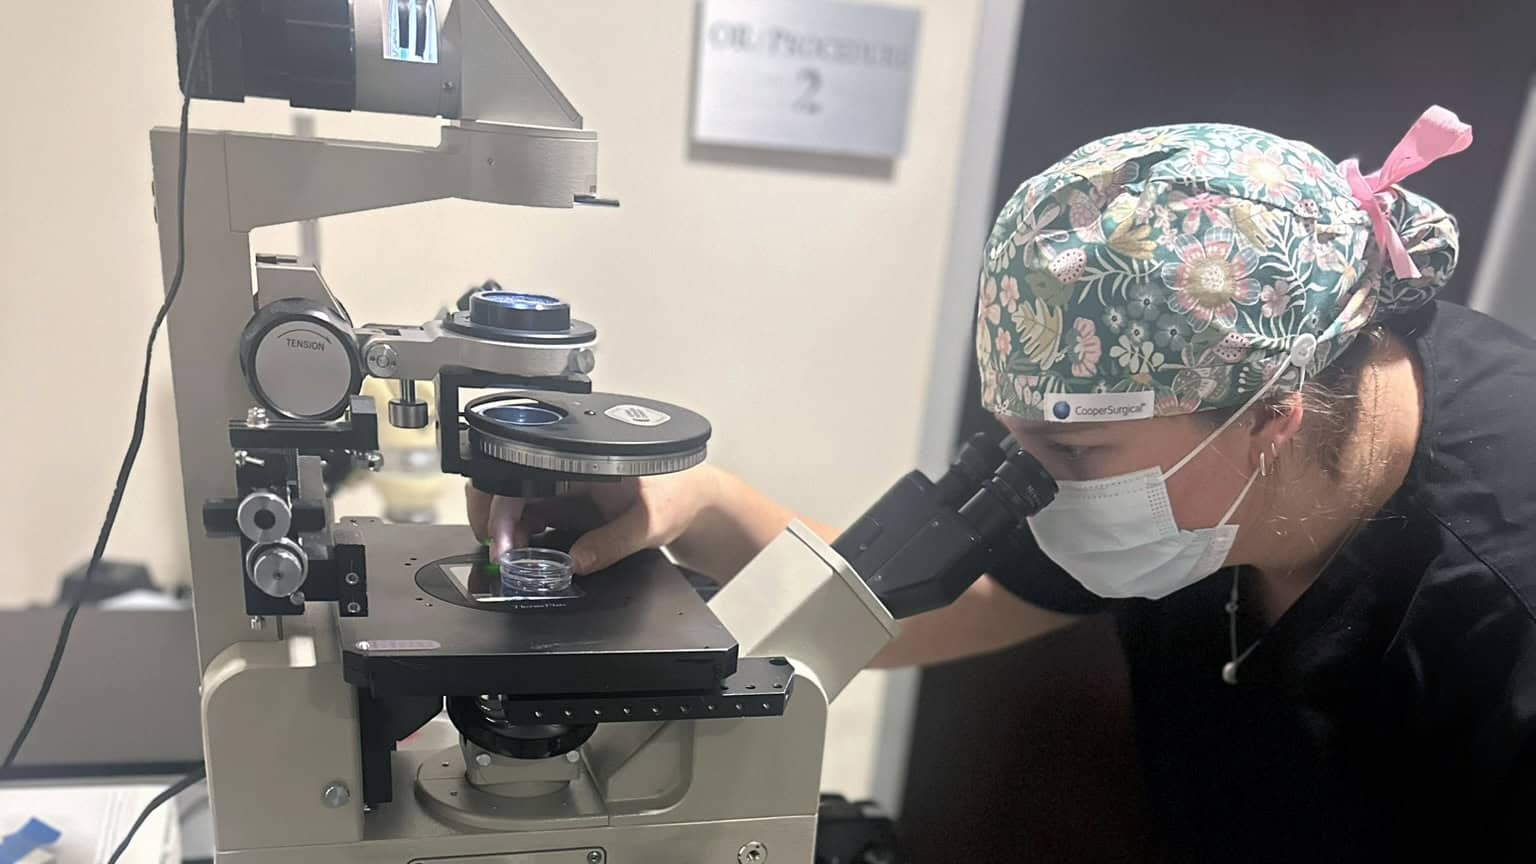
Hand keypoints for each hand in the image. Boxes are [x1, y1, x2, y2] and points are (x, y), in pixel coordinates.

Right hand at [466, 466, 721, 574]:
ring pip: (510, 500)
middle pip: (504, 483)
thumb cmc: (675, 494)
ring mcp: (559, 484)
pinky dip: (516, 535)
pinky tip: (523, 554)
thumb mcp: (649, 522)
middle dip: (491, 517)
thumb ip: (613, 542)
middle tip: (499, 554)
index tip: (503, 540)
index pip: (522, 473)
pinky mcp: (561, 501)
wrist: (690, 496)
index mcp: (580, 460)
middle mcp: (563, 468)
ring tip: (511, 558)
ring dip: (502, 529)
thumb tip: (576, 561)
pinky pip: (526, 515)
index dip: (503, 505)